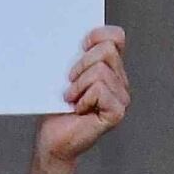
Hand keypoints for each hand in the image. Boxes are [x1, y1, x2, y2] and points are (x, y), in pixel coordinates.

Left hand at [34, 25, 129, 173]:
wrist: (51, 140)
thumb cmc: (56, 109)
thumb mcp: (64, 74)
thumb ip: (76, 55)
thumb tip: (73, 34)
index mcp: (110, 68)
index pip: (117, 37)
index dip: (99, 35)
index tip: (81, 45)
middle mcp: (120, 81)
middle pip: (107, 50)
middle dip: (82, 63)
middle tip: (70, 82)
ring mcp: (121, 98)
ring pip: (101, 71)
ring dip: (78, 85)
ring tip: (72, 99)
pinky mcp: (117, 112)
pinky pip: (100, 89)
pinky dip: (83, 98)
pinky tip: (79, 109)